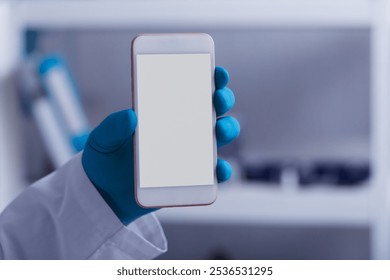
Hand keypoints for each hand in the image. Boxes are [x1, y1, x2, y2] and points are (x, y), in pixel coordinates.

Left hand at [82, 66, 239, 224]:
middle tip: (219, 98)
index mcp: (163, 113)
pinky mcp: (191, 178)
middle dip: (223, 99)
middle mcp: (182, 130)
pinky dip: (221, 170)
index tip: (216, 71)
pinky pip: (213, 174)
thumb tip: (131, 116)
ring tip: (220, 129)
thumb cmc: (106, 160)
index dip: (208, 79)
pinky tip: (218, 168)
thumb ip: (113, 126)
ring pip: (219, 137)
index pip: (191, 90)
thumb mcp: (102, 138)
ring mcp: (189, 153)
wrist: (105, 195)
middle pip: (212, 110)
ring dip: (227, 129)